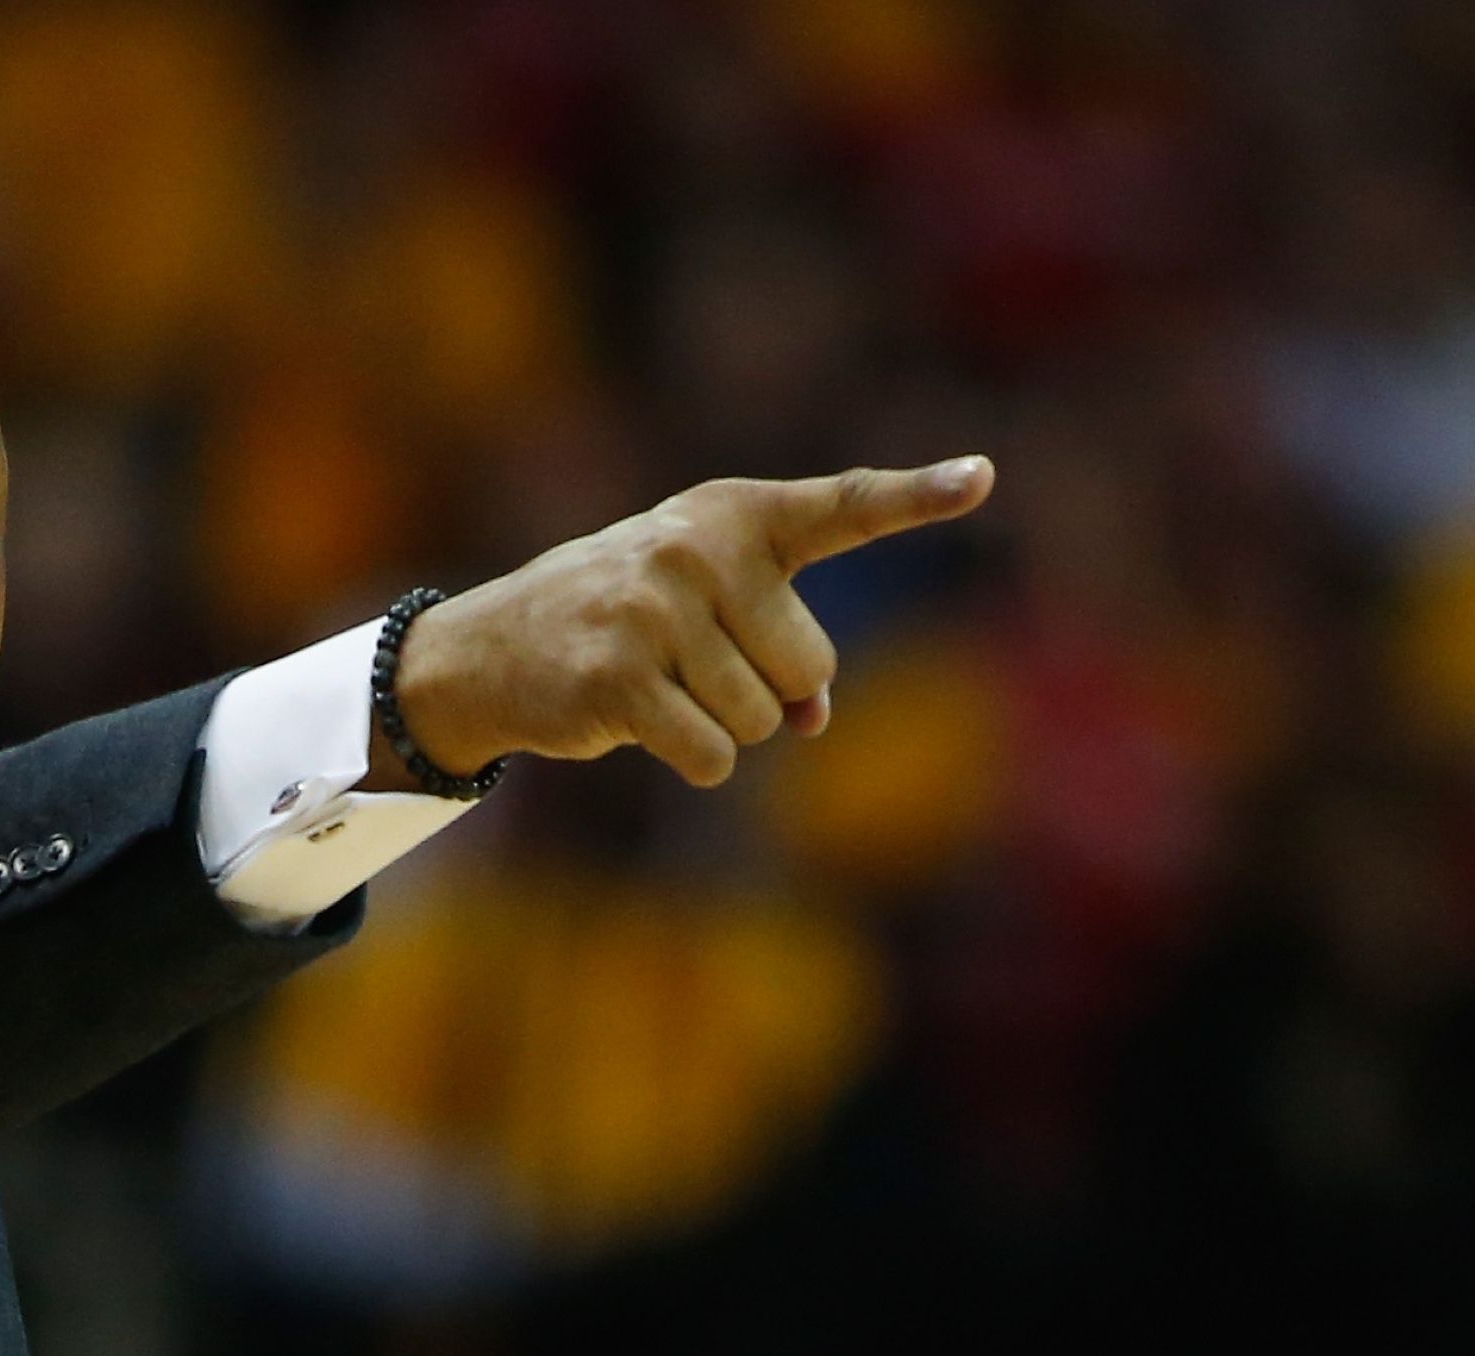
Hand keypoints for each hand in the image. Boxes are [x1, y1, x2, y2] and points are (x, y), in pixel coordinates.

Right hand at [373, 457, 995, 789]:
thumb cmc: (624, 622)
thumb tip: (813, 718)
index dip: (917, 496)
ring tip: (657, 686)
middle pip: (809, 665)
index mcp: (734, 515)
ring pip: (764, 721)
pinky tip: (638, 722)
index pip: (842, 506)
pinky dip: (693, 759)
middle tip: (692, 664)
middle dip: (767, 689)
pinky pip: (714, 755)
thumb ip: (780, 643)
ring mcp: (654, 610)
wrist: (493, 647)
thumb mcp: (707, 607)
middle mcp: (697, 549)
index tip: (981, 477)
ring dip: (721, 726)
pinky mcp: (620, 676)